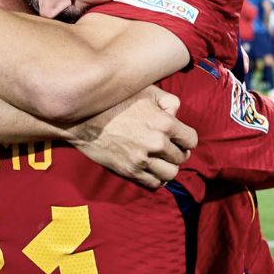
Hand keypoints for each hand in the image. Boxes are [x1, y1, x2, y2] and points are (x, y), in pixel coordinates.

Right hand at [68, 86, 197, 188]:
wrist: (83, 118)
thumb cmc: (114, 101)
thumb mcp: (144, 90)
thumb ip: (168, 100)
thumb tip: (176, 114)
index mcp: (164, 122)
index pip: (191, 140)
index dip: (186, 139)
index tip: (179, 137)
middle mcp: (156, 142)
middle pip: (182, 157)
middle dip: (177, 152)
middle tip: (168, 148)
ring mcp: (142, 159)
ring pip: (171, 173)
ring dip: (168, 167)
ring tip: (161, 160)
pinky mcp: (130, 171)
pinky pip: (154, 183)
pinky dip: (156, 178)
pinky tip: (151, 169)